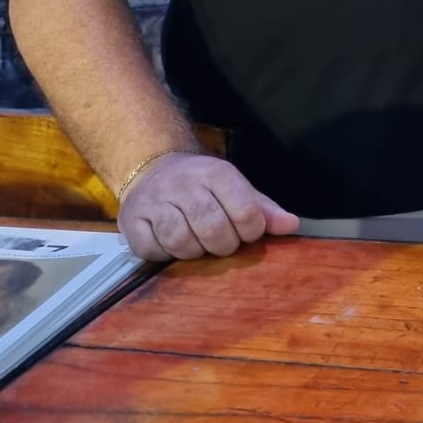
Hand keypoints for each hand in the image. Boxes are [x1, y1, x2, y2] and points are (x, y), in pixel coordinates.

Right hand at [117, 152, 299, 260]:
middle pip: (213, 229)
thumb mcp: (237, 188)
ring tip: (198, 243)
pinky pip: (152, 250)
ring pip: (181, 241)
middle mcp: (184, 184)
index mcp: (216, 173)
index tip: (246, 233)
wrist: (154, 168)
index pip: (246, 211)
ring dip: (194, 251)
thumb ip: (264, 208)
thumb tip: (292, 225)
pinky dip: (165, 254)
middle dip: (224, 245)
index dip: (251, 232)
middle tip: (222, 242)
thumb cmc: (203, 186)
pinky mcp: (131, 221)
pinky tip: (171, 244)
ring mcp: (154, 202)